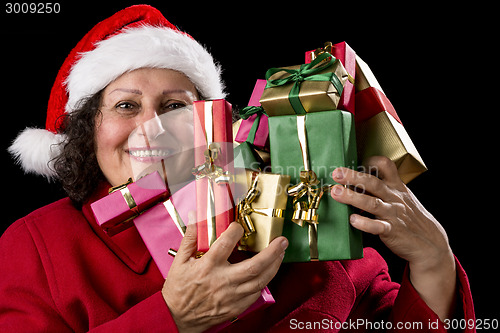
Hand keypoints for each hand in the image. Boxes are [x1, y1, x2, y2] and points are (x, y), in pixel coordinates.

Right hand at [162, 217, 287, 332]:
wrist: (176, 318)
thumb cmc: (178, 291)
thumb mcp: (179, 261)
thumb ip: (190, 239)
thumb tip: (197, 219)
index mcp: (207, 267)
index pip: (226, 244)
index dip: (235, 231)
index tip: (238, 226)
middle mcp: (222, 282)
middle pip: (254, 266)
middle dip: (271, 252)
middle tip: (281, 241)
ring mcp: (231, 296)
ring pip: (260, 280)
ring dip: (274, 266)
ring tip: (280, 254)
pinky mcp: (235, 307)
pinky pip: (256, 294)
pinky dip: (265, 282)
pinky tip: (269, 273)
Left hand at [330, 156, 455, 319]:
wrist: (431, 243)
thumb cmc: (411, 218)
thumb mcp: (402, 197)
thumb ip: (383, 189)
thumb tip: (357, 181)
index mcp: (396, 187)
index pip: (386, 166)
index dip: (371, 161)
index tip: (355, 161)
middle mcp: (394, 198)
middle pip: (373, 183)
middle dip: (353, 177)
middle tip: (336, 173)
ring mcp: (393, 214)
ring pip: (371, 203)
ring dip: (352, 197)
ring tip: (336, 192)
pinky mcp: (392, 231)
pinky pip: (377, 226)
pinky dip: (364, 223)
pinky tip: (352, 220)